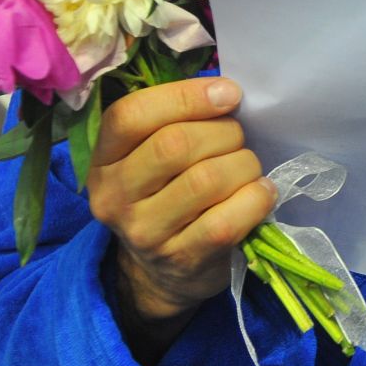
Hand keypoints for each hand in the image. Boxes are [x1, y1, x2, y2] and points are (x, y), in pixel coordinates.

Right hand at [87, 78, 272, 325]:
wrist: (162, 273)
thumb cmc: (167, 194)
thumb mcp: (152, 156)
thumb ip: (177, 119)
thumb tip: (226, 92)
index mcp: (103, 159)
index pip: (131, 115)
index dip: (186, 96)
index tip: (229, 94)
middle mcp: (114, 196)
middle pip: (175, 144)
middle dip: (224, 133)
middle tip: (237, 140)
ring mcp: (145, 232)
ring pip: (206, 179)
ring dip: (243, 164)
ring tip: (247, 168)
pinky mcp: (182, 259)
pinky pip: (227, 220)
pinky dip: (255, 199)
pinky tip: (261, 193)